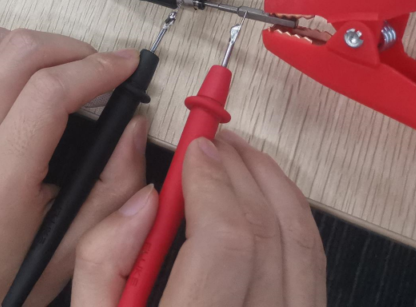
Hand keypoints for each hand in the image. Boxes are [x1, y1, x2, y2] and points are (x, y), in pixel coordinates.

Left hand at [0, 26, 148, 306]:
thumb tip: (134, 125)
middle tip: (107, 71)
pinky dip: (11, 50)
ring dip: (43, 44)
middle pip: (19, 54)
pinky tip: (37, 73)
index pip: (47, 93)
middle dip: (74, 50)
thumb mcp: (78, 247)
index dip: (96, 70)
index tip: (128, 66)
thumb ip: (115, 184)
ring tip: (75, 70)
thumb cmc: (7, 275)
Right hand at [71, 132, 326, 306]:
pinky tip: (265, 203)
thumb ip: (102, 260)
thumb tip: (142, 200)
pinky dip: (293, 224)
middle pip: (269, 238)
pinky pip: (313, 273)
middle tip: (215, 141)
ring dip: (275, 189)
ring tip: (243, 158)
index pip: (224, 245)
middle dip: (242, 172)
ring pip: (304, 250)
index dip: (212, 184)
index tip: (195, 150)